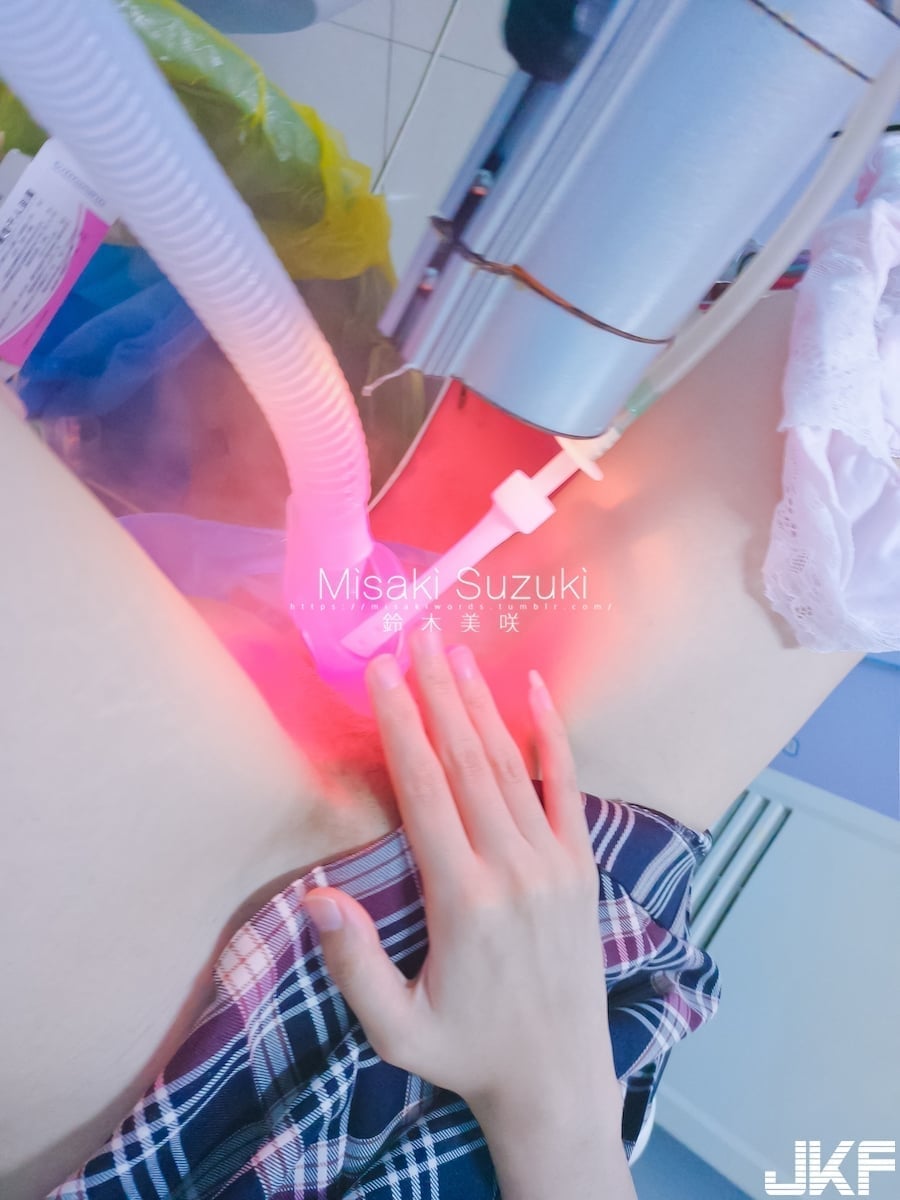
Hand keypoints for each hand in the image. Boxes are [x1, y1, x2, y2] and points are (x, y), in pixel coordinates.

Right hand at [303, 629, 633, 1197]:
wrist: (558, 1079)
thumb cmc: (467, 1053)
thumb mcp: (396, 1028)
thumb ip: (355, 964)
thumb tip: (312, 896)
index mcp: (463, 899)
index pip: (425, 791)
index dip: (401, 725)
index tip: (382, 671)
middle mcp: (512, 868)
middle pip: (467, 761)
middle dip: (438, 693)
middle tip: (418, 633)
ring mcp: (553, 863)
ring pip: (511, 765)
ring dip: (481, 703)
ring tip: (456, 651)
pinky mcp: (580, 866)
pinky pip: (567, 787)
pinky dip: (552, 735)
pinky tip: (536, 690)